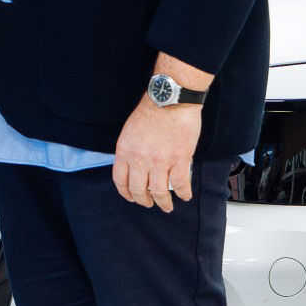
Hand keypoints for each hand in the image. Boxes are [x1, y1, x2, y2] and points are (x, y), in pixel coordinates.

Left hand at [113, 83, 205, 212]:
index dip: (125, 193)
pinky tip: (185, 196)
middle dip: (143, 200)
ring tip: (166, 206)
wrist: (171, 99)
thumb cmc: (152, 109)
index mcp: (125, 150)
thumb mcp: (130, 130)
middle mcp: (140, 159)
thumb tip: (133, 166)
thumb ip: (130, 150)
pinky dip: (183, 193)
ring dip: (163, 203)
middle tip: (148, 203)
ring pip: (159, 192)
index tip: (131, 197)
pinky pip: (180, 184)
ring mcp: (160, 161)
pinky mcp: (179, 159)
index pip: (120, 180)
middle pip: (138, 190)